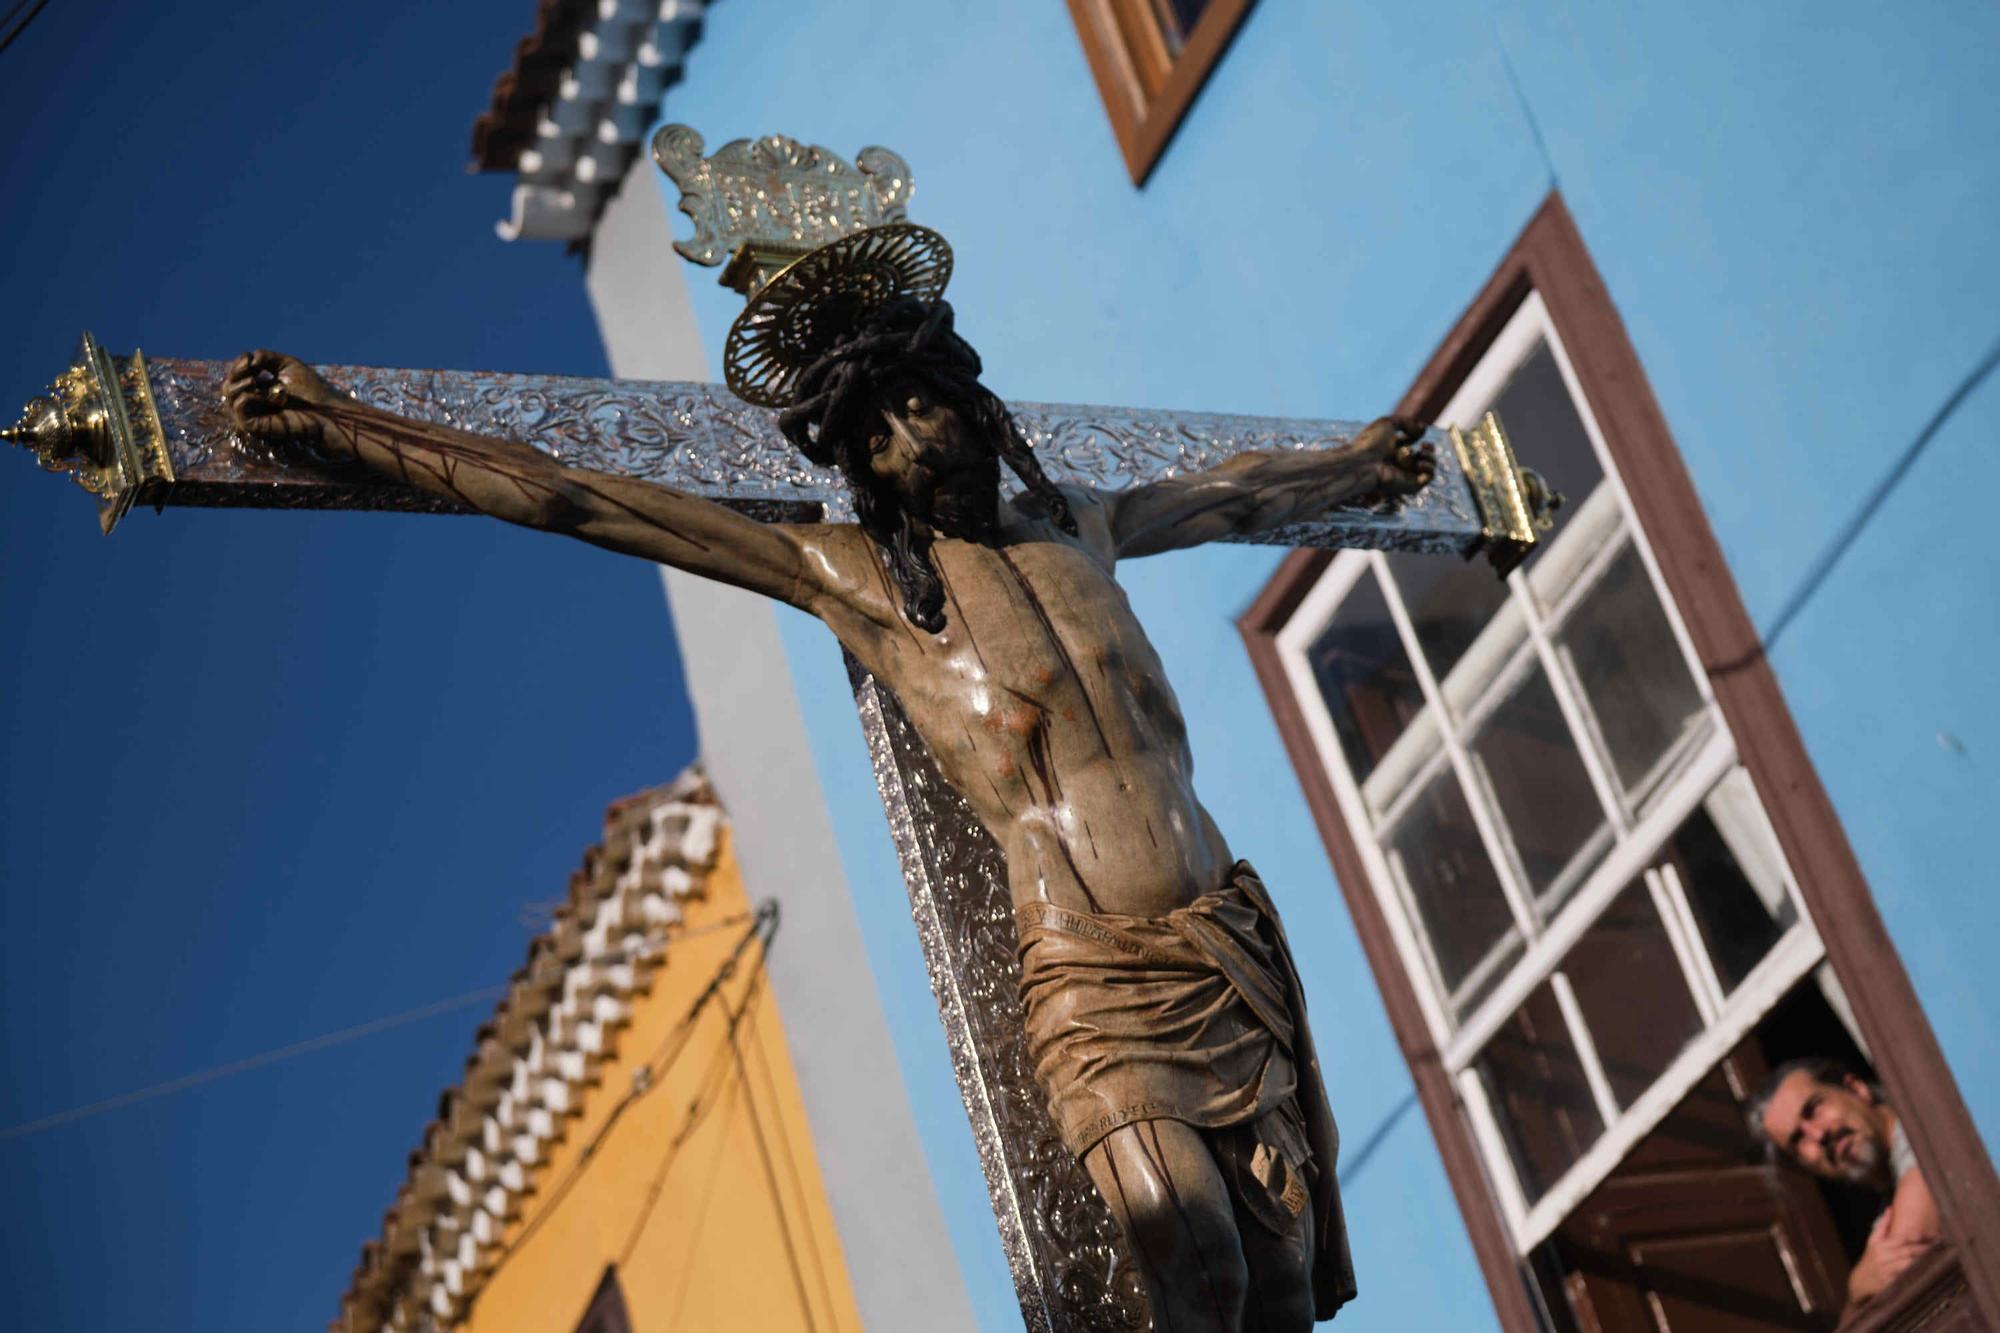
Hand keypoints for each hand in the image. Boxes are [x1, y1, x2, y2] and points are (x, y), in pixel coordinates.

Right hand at [223, 349, 342, 447]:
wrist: (327, 410)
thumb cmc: (312, 389)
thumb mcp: (288, 365)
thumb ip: (266, 356)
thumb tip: (249, 359)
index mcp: (260, 388)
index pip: (237, 374)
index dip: (239, 364)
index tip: (251, 359)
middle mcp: (253, 402)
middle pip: (228, 384)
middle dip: (236, 372)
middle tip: (253, 369)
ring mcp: (253, 415)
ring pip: (228, 396)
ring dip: (239, 383)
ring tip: (257, 380)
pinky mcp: (254, 426)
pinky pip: (238, 409)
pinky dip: (246, 397)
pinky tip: (263, 395)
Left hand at [1352, 415, 1435, 498]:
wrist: (1362, 465)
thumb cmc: (1371, 444)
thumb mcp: (1387, 424)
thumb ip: (1406, 422)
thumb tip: (1422, 429)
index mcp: (1389, 448)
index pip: (1409, 441)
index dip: (1417, 433)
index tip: (1421, 428)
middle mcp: (1397, 463)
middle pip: (1422, 456)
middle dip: (1429, 448)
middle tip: (1424, 445)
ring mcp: (1405, 475)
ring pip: (1428, 467)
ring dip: (1431, 457)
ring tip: (1422, 453)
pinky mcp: (1410, 486)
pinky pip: (1427, 478)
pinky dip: (1429, 469)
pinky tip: (1420, 463)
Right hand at [1847, 1211, 1932, 1304]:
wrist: (1861, 1280)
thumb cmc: (1870, 1258)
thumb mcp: (1872, 1241)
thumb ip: (1883, 1225)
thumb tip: (1890, 1208)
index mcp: (1880, 1246)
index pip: (1903, 1241)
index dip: (1919, 1239)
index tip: (1933, 1237)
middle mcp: (1883, 1258)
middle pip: (1909, 1253)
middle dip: (1925, 1250)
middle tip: (1940, 1247)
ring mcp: (1887, 1271)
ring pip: (1911, 1266)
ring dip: (1924, 1262)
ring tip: (1939, 1258)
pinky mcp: (1891, 1283)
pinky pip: (1909, 1278)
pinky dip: (1919, 1274)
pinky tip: (1928, 1272)